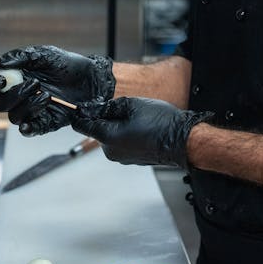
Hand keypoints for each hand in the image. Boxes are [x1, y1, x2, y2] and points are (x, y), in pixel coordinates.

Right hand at [0, 45, 114, 135]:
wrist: (92, 80)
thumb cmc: (67, 65)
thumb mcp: (46, 54)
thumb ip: (22, 56)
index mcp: (14, 77)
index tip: (1, 79)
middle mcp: (18, 96)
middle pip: (0, 104)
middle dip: (14, 94)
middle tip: (35, 83)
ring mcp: (30, 111)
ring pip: (13, 117)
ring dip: (27, 106)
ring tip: (47, 95)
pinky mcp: (44, 123)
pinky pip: (28, 130)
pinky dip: (27, 128)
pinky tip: (33, 121)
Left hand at [71, 97, 211, 168]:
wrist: (182, 140)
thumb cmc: (161, 122)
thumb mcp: (131, 104)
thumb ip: (108, 106)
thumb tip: (94, 108)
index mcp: (107, 136)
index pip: (80, 125)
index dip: (80, 113)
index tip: (83, 106)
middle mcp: (110, 151)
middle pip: (96, 130)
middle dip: (105, 118)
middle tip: (124, 109)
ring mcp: (120, 157)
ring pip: (109, 136)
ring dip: (117, 126)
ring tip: (137, 119)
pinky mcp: (129, 159)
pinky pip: (120, 144)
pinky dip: (126, 135)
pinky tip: (141, 129)